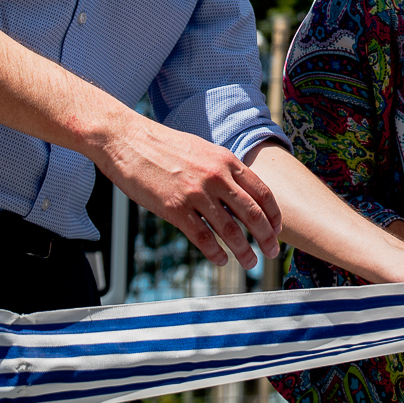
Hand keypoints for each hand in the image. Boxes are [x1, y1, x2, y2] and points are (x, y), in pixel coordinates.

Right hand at [96, 117, 280, 267]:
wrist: (127, 140)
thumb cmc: (163, 146)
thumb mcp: (203, 150)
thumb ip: (223, 170)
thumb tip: (239, 193)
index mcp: (226, 161)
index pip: (262, 192)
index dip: (273, 215)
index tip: (276, 230)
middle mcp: (216, 177)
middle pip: (252, 214)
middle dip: (266, 237)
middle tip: (272, 252)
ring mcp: (195, 193)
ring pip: (230, 230)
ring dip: (244, 251)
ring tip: (250, 262)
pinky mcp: (174, 208)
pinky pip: (202, 236)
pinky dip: (215, 252)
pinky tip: (221, 260)